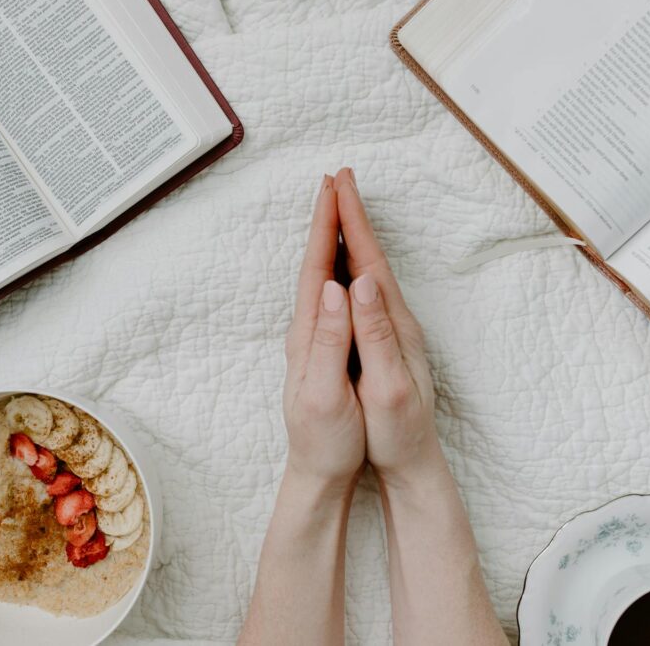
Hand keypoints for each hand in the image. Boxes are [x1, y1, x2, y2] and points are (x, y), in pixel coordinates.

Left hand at [282, 175, 365, 491]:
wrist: (318, 471)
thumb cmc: (326, 439)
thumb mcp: (325, 393)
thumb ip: (331, 341)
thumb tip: (337, 288)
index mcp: (310, 336)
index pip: (318, 269)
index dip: (326, 227)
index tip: (334, 188)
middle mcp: (308, 330)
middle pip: (316, 263)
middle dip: (326, 219)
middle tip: (335, 179)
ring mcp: (314, 338)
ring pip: (322, 275)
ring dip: (329, 238)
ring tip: (337, 206)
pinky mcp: (325, 348)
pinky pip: (329, 293)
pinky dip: (335, 266)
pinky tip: (341, 261)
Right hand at [332, 168, 440, 490]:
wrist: (414, 461)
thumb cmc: (398, 431)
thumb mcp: (389, 387)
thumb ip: (377, 334)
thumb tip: (361, 283)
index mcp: (392, 325)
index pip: (368, 262)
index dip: (352, 222)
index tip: (338, 185)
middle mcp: (394, 319)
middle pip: (369, 256)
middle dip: (352, 215)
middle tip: (337, 177)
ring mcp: (390, 329)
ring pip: (367, 269)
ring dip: (352, 235)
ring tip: (338, 207)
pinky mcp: (382, 340)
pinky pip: (363, 288)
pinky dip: (351, 263)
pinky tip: (343, 262)